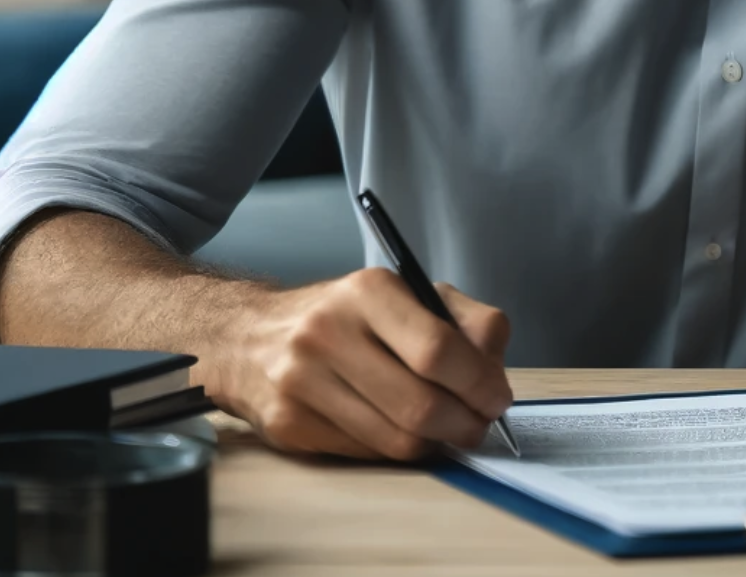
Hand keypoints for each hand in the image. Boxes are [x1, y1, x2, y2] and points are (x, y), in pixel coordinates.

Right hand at [206, 267, 512, 461]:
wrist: (248, 337)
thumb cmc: (344, 316)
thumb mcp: (404, 294)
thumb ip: (463, 319)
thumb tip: (494, 367)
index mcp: (366, 292)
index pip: (439, 350)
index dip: (480, 384)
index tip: (497, 398)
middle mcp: (328, 333)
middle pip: (421, 405)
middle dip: (465, 424)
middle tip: (478, 425)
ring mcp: (303, 383)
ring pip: (397, 440)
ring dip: (436, 442)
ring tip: (445, 428)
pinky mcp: (290, 426)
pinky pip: (367, 454)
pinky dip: (395, 449)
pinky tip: (397, 428)